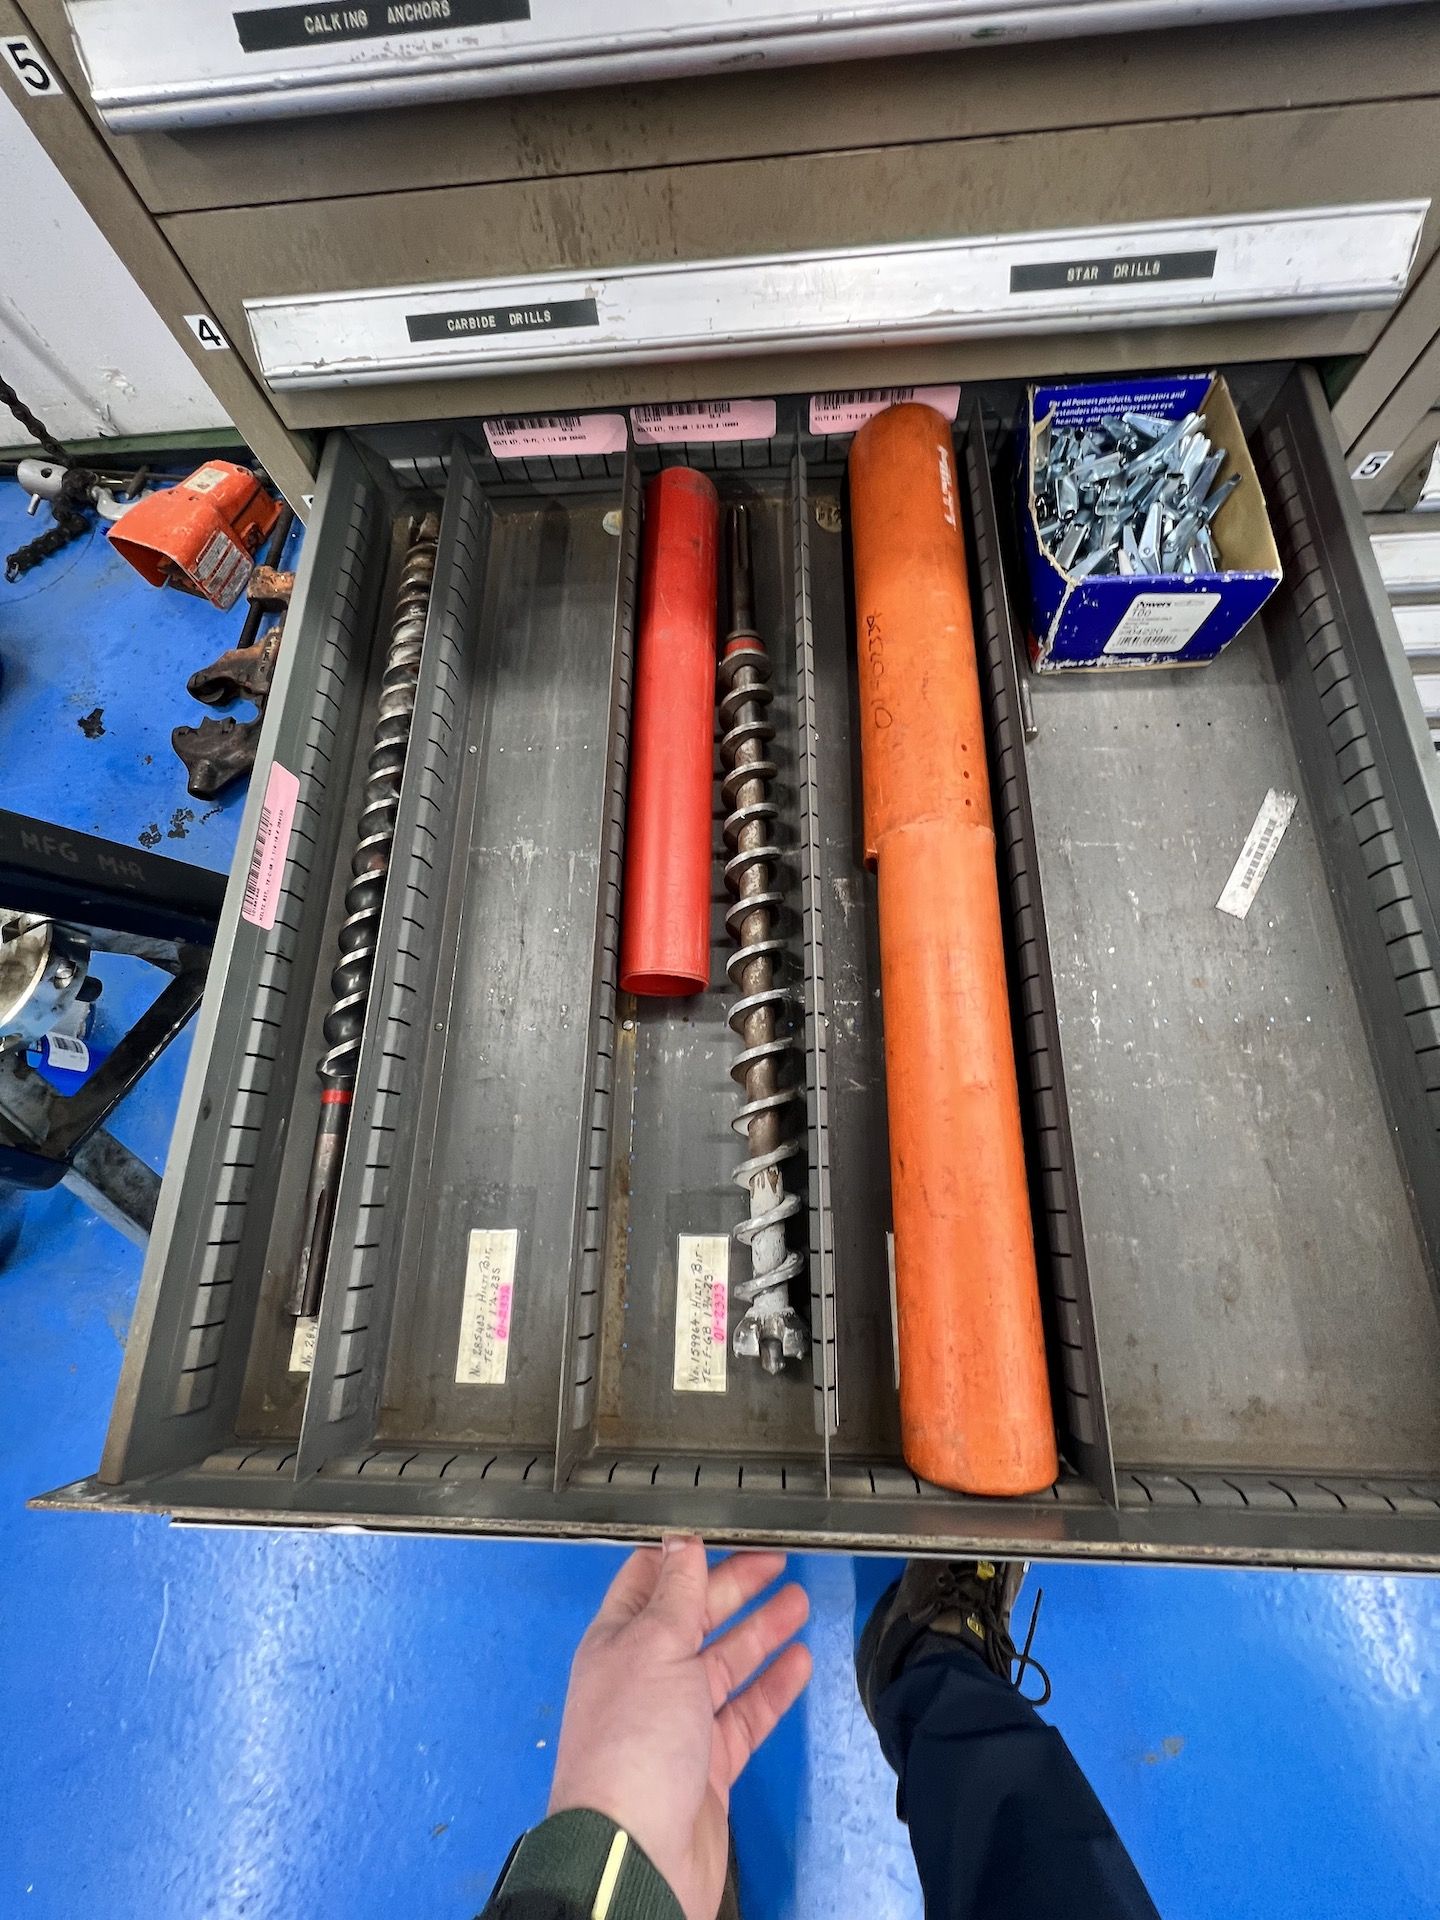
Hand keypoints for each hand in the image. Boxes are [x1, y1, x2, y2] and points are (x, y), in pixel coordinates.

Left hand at [547, 1536, 811, 1919]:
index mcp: (619, 1642)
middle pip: (694, 1619)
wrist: (638, 1855)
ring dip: (761, 1631)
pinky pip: (746, 1713)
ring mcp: (679, 1723)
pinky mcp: (711, 1764)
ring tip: (799, 1601)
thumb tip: (681, 1541)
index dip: (686, 1555)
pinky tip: (799, 1660)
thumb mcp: (654, 1647)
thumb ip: (676, 1594)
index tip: (726, 1530)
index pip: (649, 1582)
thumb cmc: (634, 1742)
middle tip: (778, 1560)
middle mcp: (646, 1677)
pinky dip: (773, 1686)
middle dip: (734, 1588)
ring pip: (726, 1663)